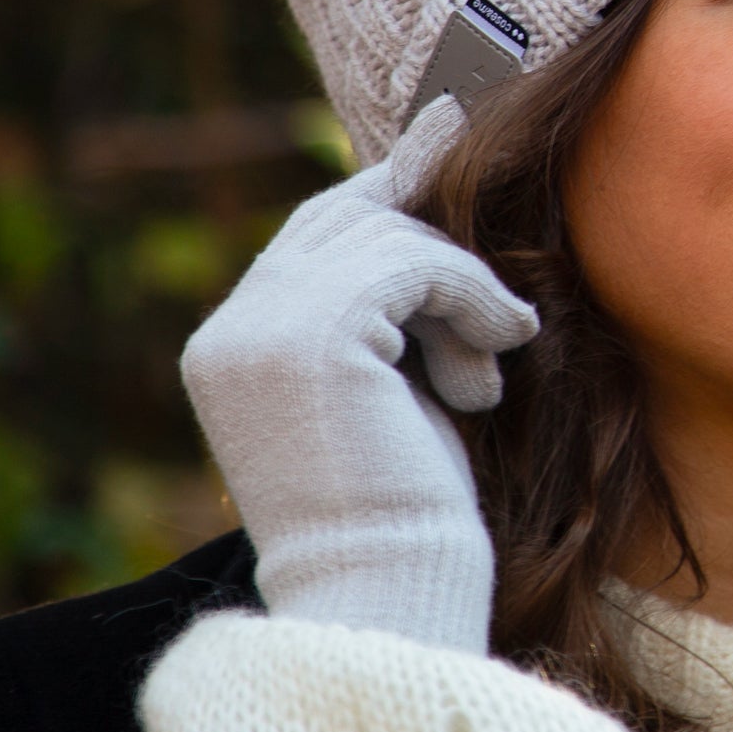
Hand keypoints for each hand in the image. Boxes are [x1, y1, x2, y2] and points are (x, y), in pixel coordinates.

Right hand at [179, 95, 538, 650]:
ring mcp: (262, 328)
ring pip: (389, 239)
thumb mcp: (393, 385)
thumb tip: (421, 202)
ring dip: (462, 287)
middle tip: (461, 132)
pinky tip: (502, 349)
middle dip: (418, 201)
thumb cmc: (408, 508)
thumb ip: (389, 306)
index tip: (436, 138)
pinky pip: (416, 265)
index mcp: (232, 349)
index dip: (379, 193)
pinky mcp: (315, 334)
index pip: (310, 240)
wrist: (394, 599)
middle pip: (341, 220)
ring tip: (493, 361)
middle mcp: (230, 330)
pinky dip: (474, 296)